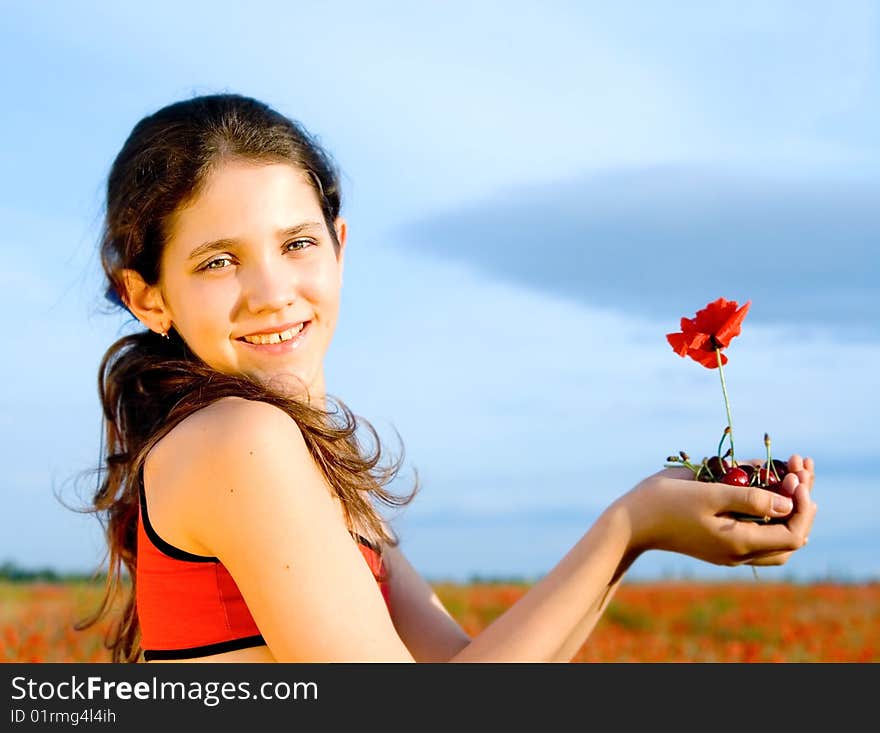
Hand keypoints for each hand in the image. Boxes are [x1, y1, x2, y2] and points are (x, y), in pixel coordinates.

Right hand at [620, 454, 816, 566]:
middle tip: (799, 472)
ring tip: (790, 479)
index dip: (802, 505)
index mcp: (739, 543)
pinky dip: (770, 515)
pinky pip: (758, 536)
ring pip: (776, 541)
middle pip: (790, 539)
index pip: (792, 533)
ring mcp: (729, 552)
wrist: (631, 523)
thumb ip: (749, 498)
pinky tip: (768, 492)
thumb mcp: (708, 493)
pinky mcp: (719, 545)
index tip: (796, 476)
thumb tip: (787, 502)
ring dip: (788, 511)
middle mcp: (739, 553)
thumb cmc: (665, 503)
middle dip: (800, 505)